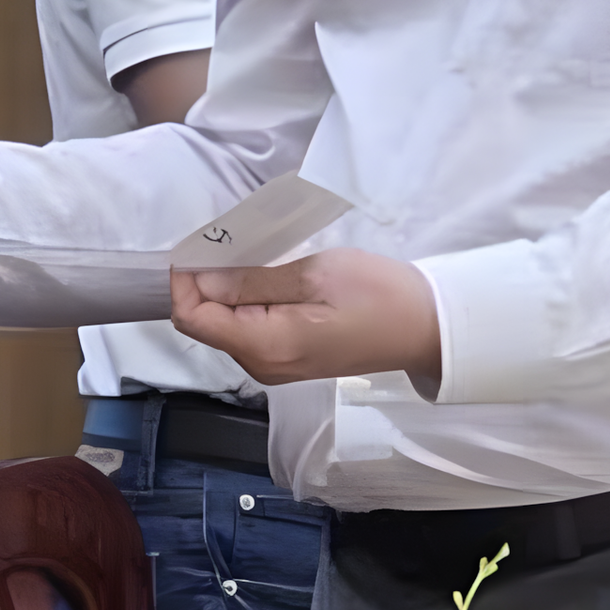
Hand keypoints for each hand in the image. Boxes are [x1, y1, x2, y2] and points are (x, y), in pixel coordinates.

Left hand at [171, 250, 441, 390]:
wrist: (426, 327)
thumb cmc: (377, 295)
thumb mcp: (314, 276)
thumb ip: (253, 282)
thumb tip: (203, 280)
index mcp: (265, 346)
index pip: (193, 319)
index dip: (183, 282)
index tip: (196, 247)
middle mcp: (262, 365)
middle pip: (206, 323)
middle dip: (204, 283)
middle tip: (225, 242)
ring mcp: (275, 366)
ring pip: (226, 325)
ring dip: (227, 290)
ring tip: (250, 256)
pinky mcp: (289, 358)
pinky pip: (249, 330)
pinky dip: (246, 302)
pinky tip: (266, 277)